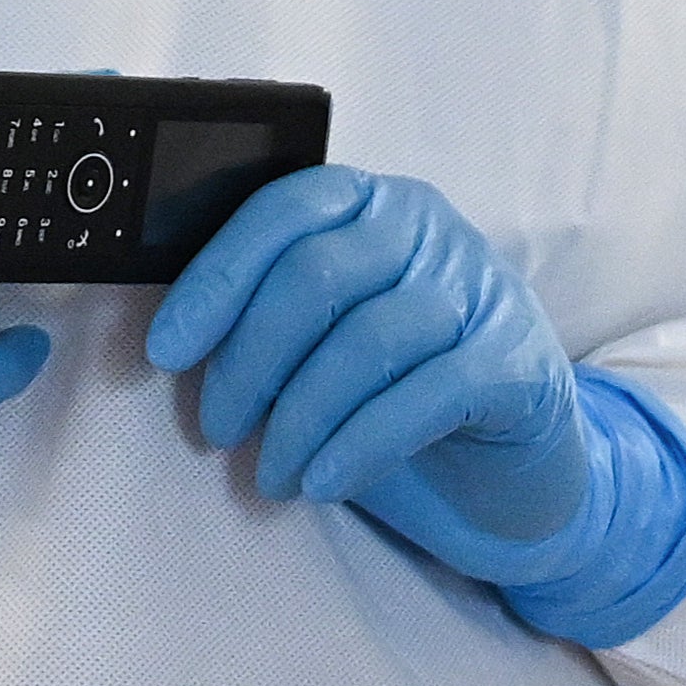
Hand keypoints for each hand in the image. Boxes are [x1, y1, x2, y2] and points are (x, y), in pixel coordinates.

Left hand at [142, 168, 585, 543]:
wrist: (514, 467)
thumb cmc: (398, 393)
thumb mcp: (329, 339)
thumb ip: (272, 314)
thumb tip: (174, 338)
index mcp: (373, 205)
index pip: (285, 210)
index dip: (218, 277)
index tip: (168, 349)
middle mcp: (431, 231)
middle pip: (318, 273)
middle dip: (250, 360)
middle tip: (219, 428)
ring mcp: (482, 292)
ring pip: (368, 339)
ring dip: (300, 417)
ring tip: (272, 474)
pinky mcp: (518, 362)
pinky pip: (430, 395)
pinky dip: (362, 443)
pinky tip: (323, 480)